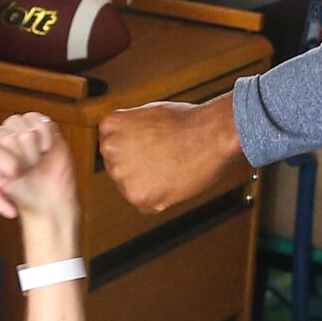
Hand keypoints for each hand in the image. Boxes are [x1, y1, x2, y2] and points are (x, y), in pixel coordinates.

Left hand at [0, 113, 77, 232]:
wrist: (47, 189)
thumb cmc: (21, 191)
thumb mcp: (4, 200)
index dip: (6, 165)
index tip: (15, 177)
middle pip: (8, 141)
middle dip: (22, 161)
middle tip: (27, 170)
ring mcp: (15, 126)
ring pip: (25, 133)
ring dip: (34, 151)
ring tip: (35, 160)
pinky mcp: (35, 120)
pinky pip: (40, 125)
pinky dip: (46, 140)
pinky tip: (45, 149)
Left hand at [98, 96, 241, 212]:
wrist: (212, 135)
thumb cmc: (188, 122)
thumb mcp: (148, 115)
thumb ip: (129, 131)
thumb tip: (125, 149)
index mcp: (109, 126)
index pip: (114, 148)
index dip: (137, 150)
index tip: (155, 147)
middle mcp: (109, 150)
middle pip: (119, 169)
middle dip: (140, 168)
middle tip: (166, 159)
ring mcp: (121, 174)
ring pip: (132, 188)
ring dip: (150, 185)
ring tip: (172, 168)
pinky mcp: (137, 196)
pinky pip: (146, 205)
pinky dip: (161, 200)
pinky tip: (174, 182)